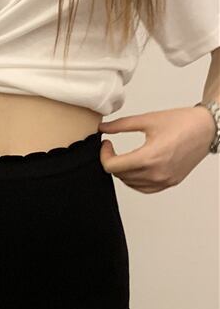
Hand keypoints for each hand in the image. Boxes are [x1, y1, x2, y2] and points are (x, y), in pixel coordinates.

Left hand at [99, 106, 214, 192]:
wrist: (207, 128)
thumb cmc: (182, 122)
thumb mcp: (147, 120)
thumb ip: (121, 125)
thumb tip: (102, 128)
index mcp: (150, 157)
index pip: (112, 166)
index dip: (103, 155)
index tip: (106, 144)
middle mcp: (157, 173)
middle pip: (119, 175)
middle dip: (111, 161)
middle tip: (112, 148)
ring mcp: (164, 180)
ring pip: (130, 183)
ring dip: (122, 171)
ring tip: (124, 157)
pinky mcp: (170, 182)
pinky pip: (144, 188)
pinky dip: (135, 180)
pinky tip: (135, 167)